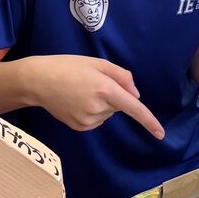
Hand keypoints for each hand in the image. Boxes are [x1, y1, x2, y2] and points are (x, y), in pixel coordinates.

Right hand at [28, 55, 164, 138]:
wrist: (38, 81)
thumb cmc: (69, 66)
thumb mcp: (98, 63)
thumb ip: (122, 76)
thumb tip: (135, 96)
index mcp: (105, 89)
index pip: (133, 108)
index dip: (148, 121)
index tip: (160, 134)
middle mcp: (98, 108)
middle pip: (119, 105)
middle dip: (112, 95)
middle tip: (91, 82)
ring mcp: (88, 120)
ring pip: (108, 113)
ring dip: (102, 103)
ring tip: (80, 90)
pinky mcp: (80, 127)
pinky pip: (97, 120)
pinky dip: (93, 111)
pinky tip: (77, 101)